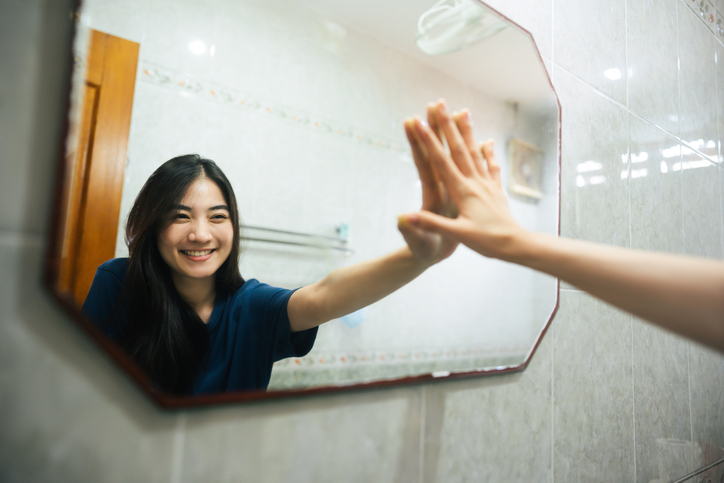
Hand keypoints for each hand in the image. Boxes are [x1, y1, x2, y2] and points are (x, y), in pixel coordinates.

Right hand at [399, 100, 526, 260]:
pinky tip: (487, 141)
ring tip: (463, 111)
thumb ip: (432, 224)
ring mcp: (487, 184)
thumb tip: (406, 216)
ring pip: (474, 152)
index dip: (428, 141)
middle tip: (439, 103)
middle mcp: (474, 182)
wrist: (516, 245)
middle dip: (447, 125)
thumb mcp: (457, 235)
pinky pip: (491, 166)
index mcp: (462, 191)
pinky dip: (487, 152)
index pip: (441, 161)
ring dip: (467, 131)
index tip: (419, 121)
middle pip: (458, 149)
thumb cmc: (487, 241)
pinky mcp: (496, 190)